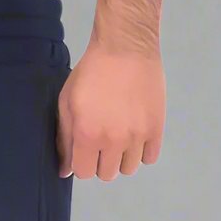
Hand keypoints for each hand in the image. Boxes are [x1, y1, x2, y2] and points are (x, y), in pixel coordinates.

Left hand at [56, 43, 165, 180]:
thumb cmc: (91, 73)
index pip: (83, 173)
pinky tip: (136, 136)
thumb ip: (65, 140)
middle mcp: (113, 140)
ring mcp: (137, 135)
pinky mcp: (156, 127)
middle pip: (106, 174)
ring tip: (120, 138)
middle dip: (101, 161)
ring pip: (128, 169)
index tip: (85, 149)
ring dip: (122, 159)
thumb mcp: (67, 104)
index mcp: (87, 136)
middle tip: (102, 141)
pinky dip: (142, 152)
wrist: (125, 46)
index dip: (82, 162)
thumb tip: (65, 171)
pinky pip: (150, 158)